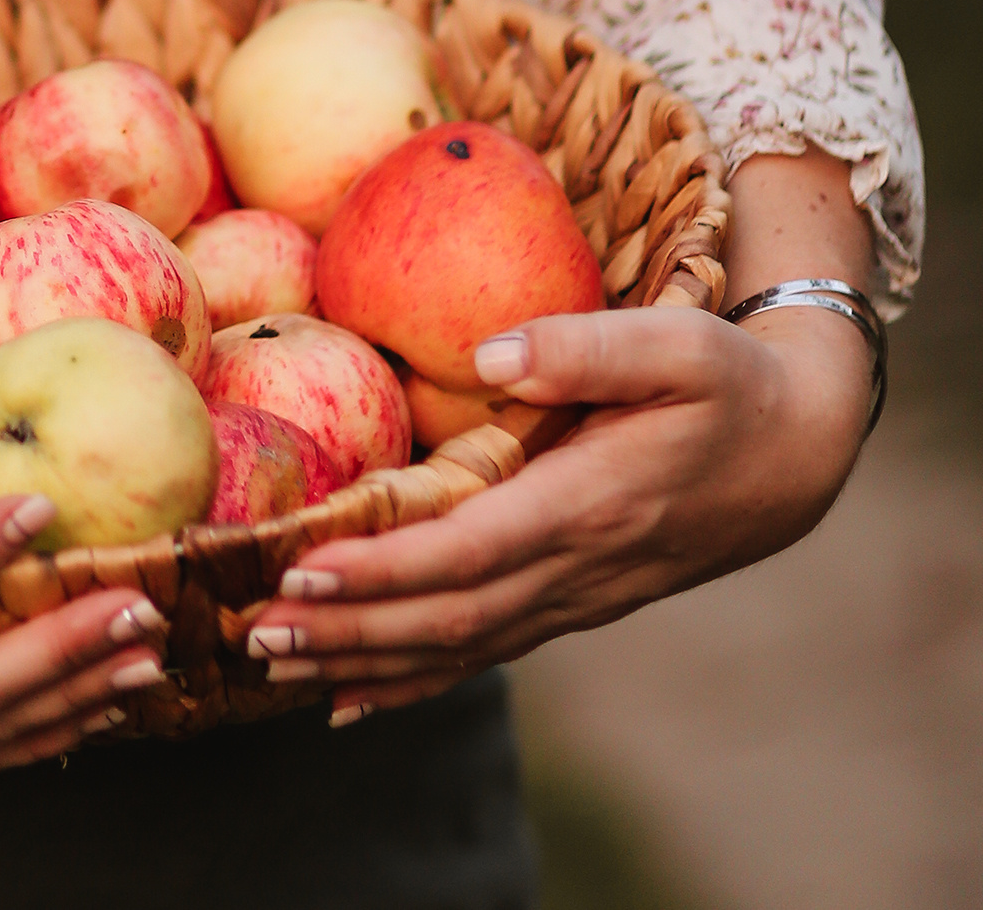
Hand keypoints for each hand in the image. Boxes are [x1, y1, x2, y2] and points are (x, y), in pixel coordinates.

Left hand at [243, 302, 874, 725]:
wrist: (794, 455)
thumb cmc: (729, 387)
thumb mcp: (679, 346)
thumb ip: (586, 348)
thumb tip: (489, 358)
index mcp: (588, 506)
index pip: (467, 554)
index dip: (383, 571)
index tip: (303, 570)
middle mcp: (574, 569)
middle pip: (444, 618)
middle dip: (345, 630)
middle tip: (252, 630)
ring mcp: (570, 598)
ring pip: (453, 649)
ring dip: (359, 661)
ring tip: (269, 664)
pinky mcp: (565, 605)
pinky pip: (478, 655)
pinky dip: (407, 682)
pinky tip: (344, 700)